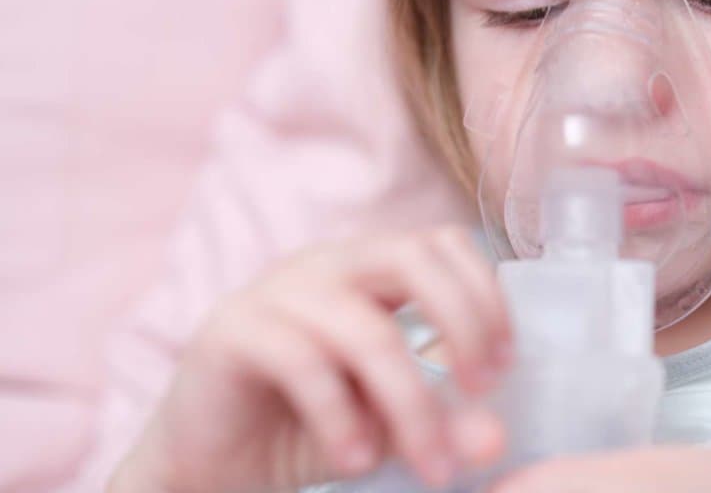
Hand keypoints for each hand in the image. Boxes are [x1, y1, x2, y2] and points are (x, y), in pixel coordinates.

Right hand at [109, 224, 510, 492]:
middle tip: (482, 391)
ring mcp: (273, 293)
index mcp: (366, 269)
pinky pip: (302, 362)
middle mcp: (323, 266)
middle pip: (410, 257)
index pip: (441, 243)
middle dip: (460, 321)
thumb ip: (439, 425)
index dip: (484, 294)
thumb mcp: (388, 430)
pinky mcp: (230, 333)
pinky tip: (355, 461)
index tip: (505, 364)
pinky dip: (341, 417)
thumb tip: (494, 438)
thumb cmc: (305, 432)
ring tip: (428, 464)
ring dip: (409, 402)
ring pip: (364, 328)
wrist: (204, 469)